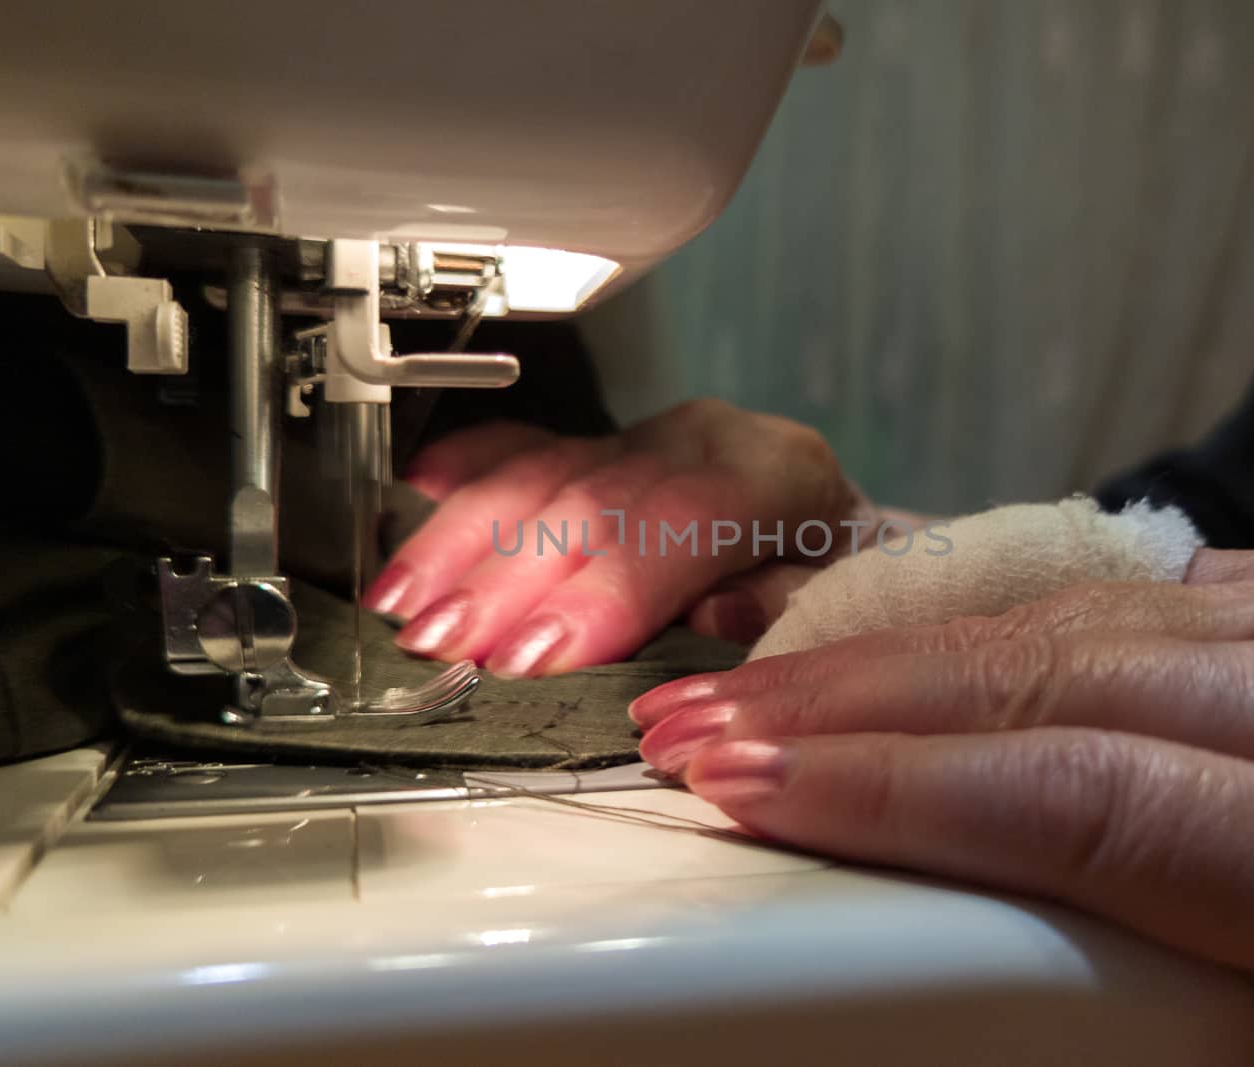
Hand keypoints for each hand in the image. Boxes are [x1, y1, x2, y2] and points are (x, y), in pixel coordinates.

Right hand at [365, 400, 868, 674]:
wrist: (843, 527)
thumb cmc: (844, 575)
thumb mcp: (851, 599)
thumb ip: (789, 608)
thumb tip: (717, 619)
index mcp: (774, 473)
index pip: (679, 523)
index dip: (600, 592)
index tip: (533, 654)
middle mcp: (700, 443)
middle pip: (590, 501)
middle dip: (503, 578)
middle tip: (441, 643)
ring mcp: (642, 438)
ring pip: (539, 473)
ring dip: (461, 541)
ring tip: (402, 601)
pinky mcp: (599, 445)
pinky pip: (523, 446)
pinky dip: (467, 470)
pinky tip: (418, 486)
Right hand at [630, 544, 1253, 1065]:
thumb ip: (1160, 984)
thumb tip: (961, 942)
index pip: (1089, 800)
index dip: (897, 790)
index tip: (755, 787)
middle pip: (1058, 679)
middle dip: (852, 701)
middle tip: (704, 724)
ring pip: (1078, 612)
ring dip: (899, 648)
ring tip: (767, 686)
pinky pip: (1138, 590)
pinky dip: (1000, 620)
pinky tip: (899, 645)